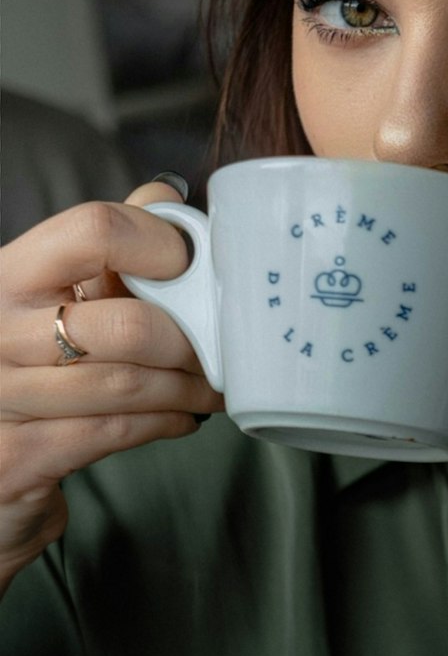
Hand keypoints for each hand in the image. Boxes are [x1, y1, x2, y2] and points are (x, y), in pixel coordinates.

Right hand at [0, 180, 224, 594]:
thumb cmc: (31, 358)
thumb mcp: (56, 293)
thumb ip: (105, 243)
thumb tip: (166, 198)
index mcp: (9, 274)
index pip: (92, 232)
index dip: (158, 243)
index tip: (190, 262)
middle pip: (127, 326)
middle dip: (188, 343)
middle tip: (219, 350)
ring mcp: (0, 397)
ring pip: (126, 387)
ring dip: (185, 389)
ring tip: (211, 387)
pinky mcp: (16, 457)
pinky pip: (112, 433)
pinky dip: (161, 423)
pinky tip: (180, 417)